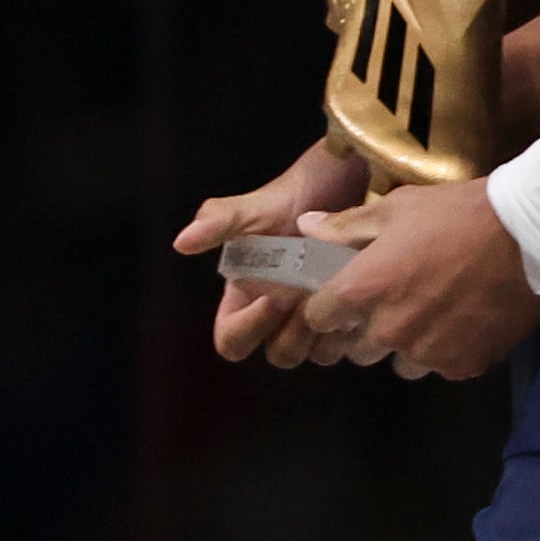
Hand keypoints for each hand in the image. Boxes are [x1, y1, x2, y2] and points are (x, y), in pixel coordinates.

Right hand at [175, 137, 369, 367]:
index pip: (232, 340)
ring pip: (314, 355)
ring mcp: (313, 319)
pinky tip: (358, 300)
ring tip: (336, 300)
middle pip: (279, 356)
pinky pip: (347, 344)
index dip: (249, 329)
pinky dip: (352, 330)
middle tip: (308, 299)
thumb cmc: (290, 197)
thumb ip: (217, 222)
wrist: (341, 184)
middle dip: (293, 333)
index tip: (272, 297)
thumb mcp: (252, 207)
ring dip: (325, 335)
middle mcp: (278, 317)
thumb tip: (181, 242)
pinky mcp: (346, 317)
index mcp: (245, 299)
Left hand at [293, 174, 539, 381]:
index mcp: (364, 290)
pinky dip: (446, 350)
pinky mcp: (465, 365)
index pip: (319, 319)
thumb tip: (305, 227)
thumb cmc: (454, 214)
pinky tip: (461, 321)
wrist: (527, 232)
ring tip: (431, 312)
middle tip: (394, 301)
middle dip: (367, 330)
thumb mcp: (395, 208)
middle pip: (357, 349)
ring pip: (400, 362)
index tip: (342, 297)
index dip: (327, 307)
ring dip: (407, 344)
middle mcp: (390, 330)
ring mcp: (428, 352)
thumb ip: (345, 226)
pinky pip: (441, 366)